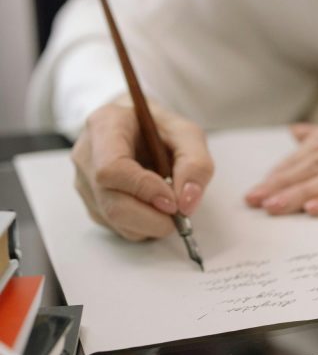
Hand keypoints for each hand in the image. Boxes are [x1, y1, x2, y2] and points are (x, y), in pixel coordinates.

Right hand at [71, 98, 213, 240]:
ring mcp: (84, 182)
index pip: (112, 168)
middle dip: (152, 218)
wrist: (136, 129)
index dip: (144, 190)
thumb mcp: (187, 134)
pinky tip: (152, 204)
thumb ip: (196, 163)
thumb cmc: (158, 129)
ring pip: (115, 221)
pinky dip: (143, 226)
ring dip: (150, 224)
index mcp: (105, 126)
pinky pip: (117, 227)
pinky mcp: (90, 204)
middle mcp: (86, 156)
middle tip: (179, 215)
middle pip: (112, 203)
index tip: (172, 201)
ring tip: (168, 202)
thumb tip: (187, 202)